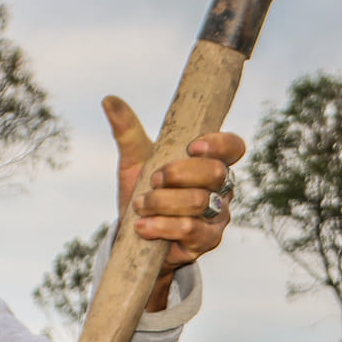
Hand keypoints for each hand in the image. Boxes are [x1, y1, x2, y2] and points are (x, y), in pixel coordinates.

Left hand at [104, 96, 246, 310]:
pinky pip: (191, 231)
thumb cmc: (143, 190)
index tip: (192, 146)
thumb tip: (109, 100)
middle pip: (215, 173)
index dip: (219, 144)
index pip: (232, 147)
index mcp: (210, 162)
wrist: (134, 234)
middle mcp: (221, 188)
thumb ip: (127, 131)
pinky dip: (163, 226)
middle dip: (180, 174)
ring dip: (164, 202)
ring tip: (140, 206)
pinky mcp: (206, 241)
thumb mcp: (134, 160)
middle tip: (153, 179)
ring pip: (200, 203)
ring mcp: (217, 215)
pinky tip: (143, 227)